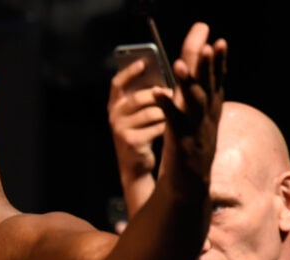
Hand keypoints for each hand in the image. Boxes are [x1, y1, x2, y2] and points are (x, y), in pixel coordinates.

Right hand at [109, 59, 166, 182]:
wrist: (136, 165)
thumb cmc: (143, 132)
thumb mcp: (140, 111)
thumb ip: (147, 92)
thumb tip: (164, 70)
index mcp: (116, 104)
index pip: (117, 83)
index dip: (129, 72)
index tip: (143, 63)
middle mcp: (114, 115)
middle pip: (139, 97)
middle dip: (160, 94)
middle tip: (175, 93)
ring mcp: (120, 129)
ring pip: (151, 112)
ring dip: (166, 112)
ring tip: (175, 114)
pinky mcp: (130, 141)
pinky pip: (156, 127)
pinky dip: (167, 127)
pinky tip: (172, 130)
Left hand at [155, 22, 226, 184]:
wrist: (188, 186)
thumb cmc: (188, 150)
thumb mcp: (195, 121)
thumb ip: (194, 99)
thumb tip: (195, 78)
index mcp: (210, 113)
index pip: (216, 83)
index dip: (219, 63)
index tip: (219, 42)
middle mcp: (206, 119)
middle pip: (208, 88)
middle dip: (208, 67)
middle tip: (208, 46)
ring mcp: (195, 131)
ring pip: (193, 103)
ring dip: (187, 82)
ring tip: (179, 64)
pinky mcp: (181, 144)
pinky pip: (173, 122)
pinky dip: (166, 106)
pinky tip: (158, 93)